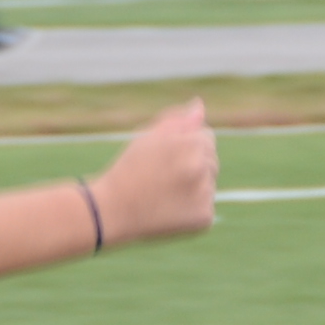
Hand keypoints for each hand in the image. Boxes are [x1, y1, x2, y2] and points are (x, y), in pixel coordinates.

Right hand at [91, 102, 217, 246]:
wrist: (113, 211)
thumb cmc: (128, 170)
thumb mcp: (148, 137)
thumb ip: (177, 119)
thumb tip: (199, 105)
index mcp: (191, 144)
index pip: (206, 137)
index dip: (184, 146)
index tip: (165, 158)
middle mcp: (202, 168)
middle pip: (211, 160)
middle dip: (193, 165)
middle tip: (162, 177)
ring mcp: (205, 194)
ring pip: (209, 184)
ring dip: (194, 188)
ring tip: (165, 194)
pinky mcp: (204, 218)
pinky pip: (205, 208)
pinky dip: (191, 210)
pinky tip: (170, 210)